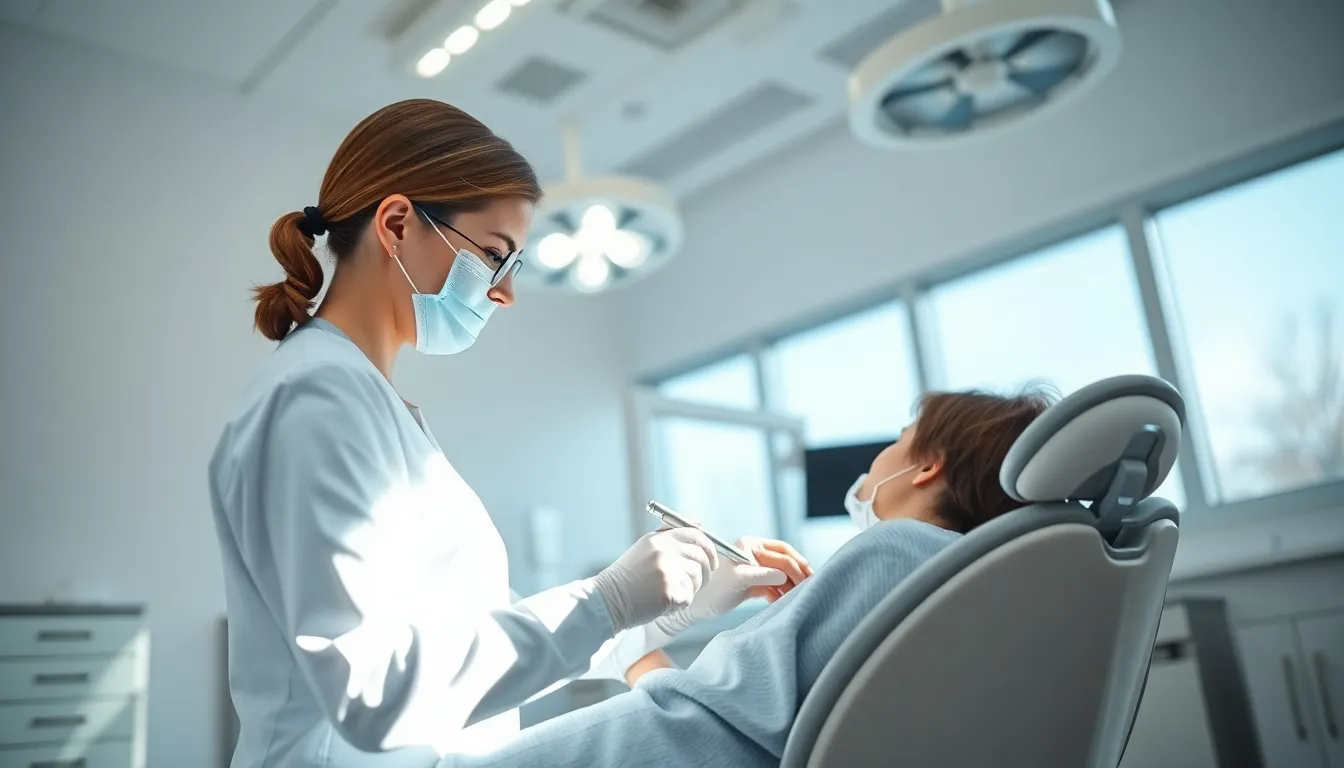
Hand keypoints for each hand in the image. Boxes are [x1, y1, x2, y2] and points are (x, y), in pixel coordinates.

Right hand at [589, 528, 718, 633]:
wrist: (608, 599)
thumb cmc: (628, 577)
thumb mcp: (646, 548)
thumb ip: (672, 536)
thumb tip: (701, 525)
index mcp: (659, 539)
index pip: (696, 535)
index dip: (710, 548)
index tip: (712, 561)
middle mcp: (664, 551)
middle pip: (702, 557)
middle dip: (706, 572)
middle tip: (698, 583)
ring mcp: (667, 571)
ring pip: (696, 579)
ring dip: (689, 589)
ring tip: (670, 593)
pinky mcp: (669, 592)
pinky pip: (688, 598)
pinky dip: (678, 604)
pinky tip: (662, 604)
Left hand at [653, 536, 808, 634]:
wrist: (697, 607)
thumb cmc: (713, 590)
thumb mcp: (739, 581)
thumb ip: (762, 576)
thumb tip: (785, 576)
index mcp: (749, 546)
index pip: (780, 552)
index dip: (795, 565)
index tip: (806, 579)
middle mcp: (753, 554)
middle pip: (783, 561)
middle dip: (797, 574)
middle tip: (810, 587)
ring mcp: (753, 569)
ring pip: (780, 575)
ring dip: (790, 585)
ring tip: (799, 596)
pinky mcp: (752, 584)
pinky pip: (773, 586)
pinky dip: (780, 594)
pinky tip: (784, 602)